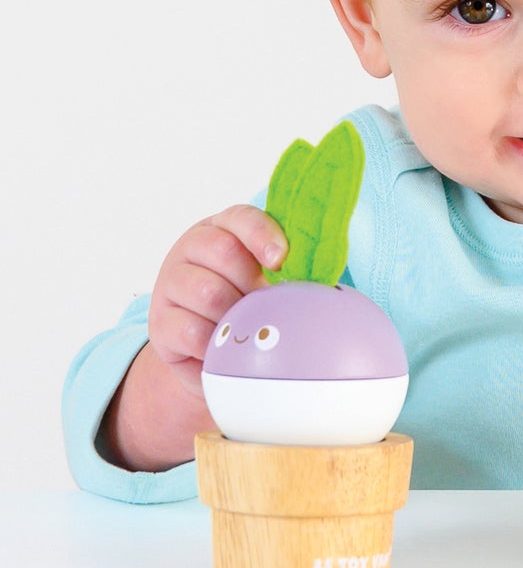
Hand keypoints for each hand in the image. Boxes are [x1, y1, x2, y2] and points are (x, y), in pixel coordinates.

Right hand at [148, 205, 288, 397]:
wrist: (209, 349)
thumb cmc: (246, 303)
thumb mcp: (265, 280)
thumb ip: (285, 271)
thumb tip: (318, 284)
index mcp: (224, 227)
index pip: (242, 218)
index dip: (262, 235)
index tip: (281, 260)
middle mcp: (192, 247)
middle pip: (223, 250)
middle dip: (251, 281)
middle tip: (264, 304)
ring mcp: (170, 283)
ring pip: (207, 292)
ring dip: (234, 314)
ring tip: (244, 326)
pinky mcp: (159, 321)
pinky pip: (190, 330)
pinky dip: (214, 342)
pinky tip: (222, 346)